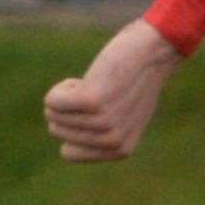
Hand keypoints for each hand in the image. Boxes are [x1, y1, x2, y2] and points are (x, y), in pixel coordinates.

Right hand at [44, 19, 182, 161]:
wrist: (153, 52)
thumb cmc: (134, 82)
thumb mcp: (124, 118)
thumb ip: (102, 137)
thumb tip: (68, 150)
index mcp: (120, 150)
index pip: (69, 153)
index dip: (73, 127)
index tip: (97, 110)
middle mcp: (113, 141)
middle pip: (57, 130)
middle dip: (71, 108)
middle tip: (103, 91)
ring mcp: (103, 122)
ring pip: (52, 114)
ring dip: (68, 94)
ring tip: (98, 83)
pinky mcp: (91, 100)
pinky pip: (51, 100)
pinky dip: (62, 87)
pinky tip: (86, 79)